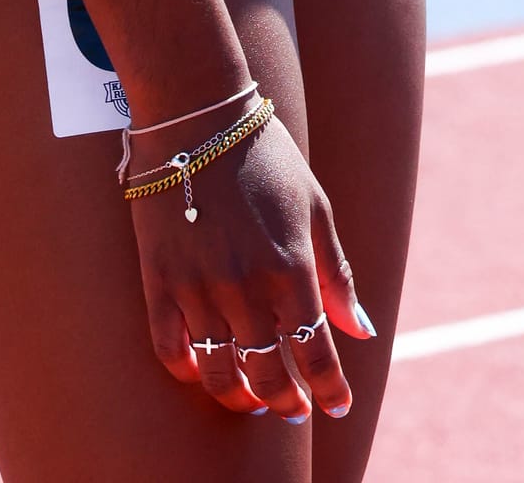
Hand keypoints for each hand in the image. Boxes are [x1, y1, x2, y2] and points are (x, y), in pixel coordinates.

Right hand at [135, 107, 373, 422]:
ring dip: (239, 398)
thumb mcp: (315, 207)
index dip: (330, 388)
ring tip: (250, 402)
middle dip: (286, 402)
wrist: (196, 113)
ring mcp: (199, 287)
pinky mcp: (160, 280)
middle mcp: (246, 287)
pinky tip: (203, 372)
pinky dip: (189, 372)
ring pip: (220, 373)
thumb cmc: (265, 157)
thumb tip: (363, 331)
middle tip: (294, 410)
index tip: (337, 407)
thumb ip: (337, 274)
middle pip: (268, 375)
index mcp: (291, 267)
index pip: (316, 352)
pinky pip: (171, 349)